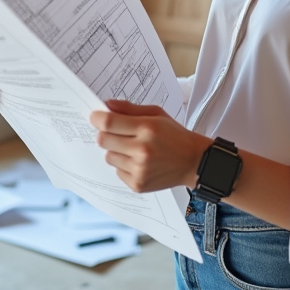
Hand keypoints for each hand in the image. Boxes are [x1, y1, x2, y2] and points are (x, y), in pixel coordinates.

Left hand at [90, 100, 211, 192]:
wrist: (193, 161)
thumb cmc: (174, 135)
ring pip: (108, 157)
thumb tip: (106, 105)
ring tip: (133, 149)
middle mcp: (142, 150)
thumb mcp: (156, 114)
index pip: (109, 123)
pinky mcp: (138, 184)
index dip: (97, 118)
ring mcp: (139, 169)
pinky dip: (124, 166)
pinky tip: (139, 162)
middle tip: (116, 133)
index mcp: (147, 128)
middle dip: (106, 134)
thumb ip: (130, 108)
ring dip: (116, 151)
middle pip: (103, 140)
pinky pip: (117, 171)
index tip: (95, 116)